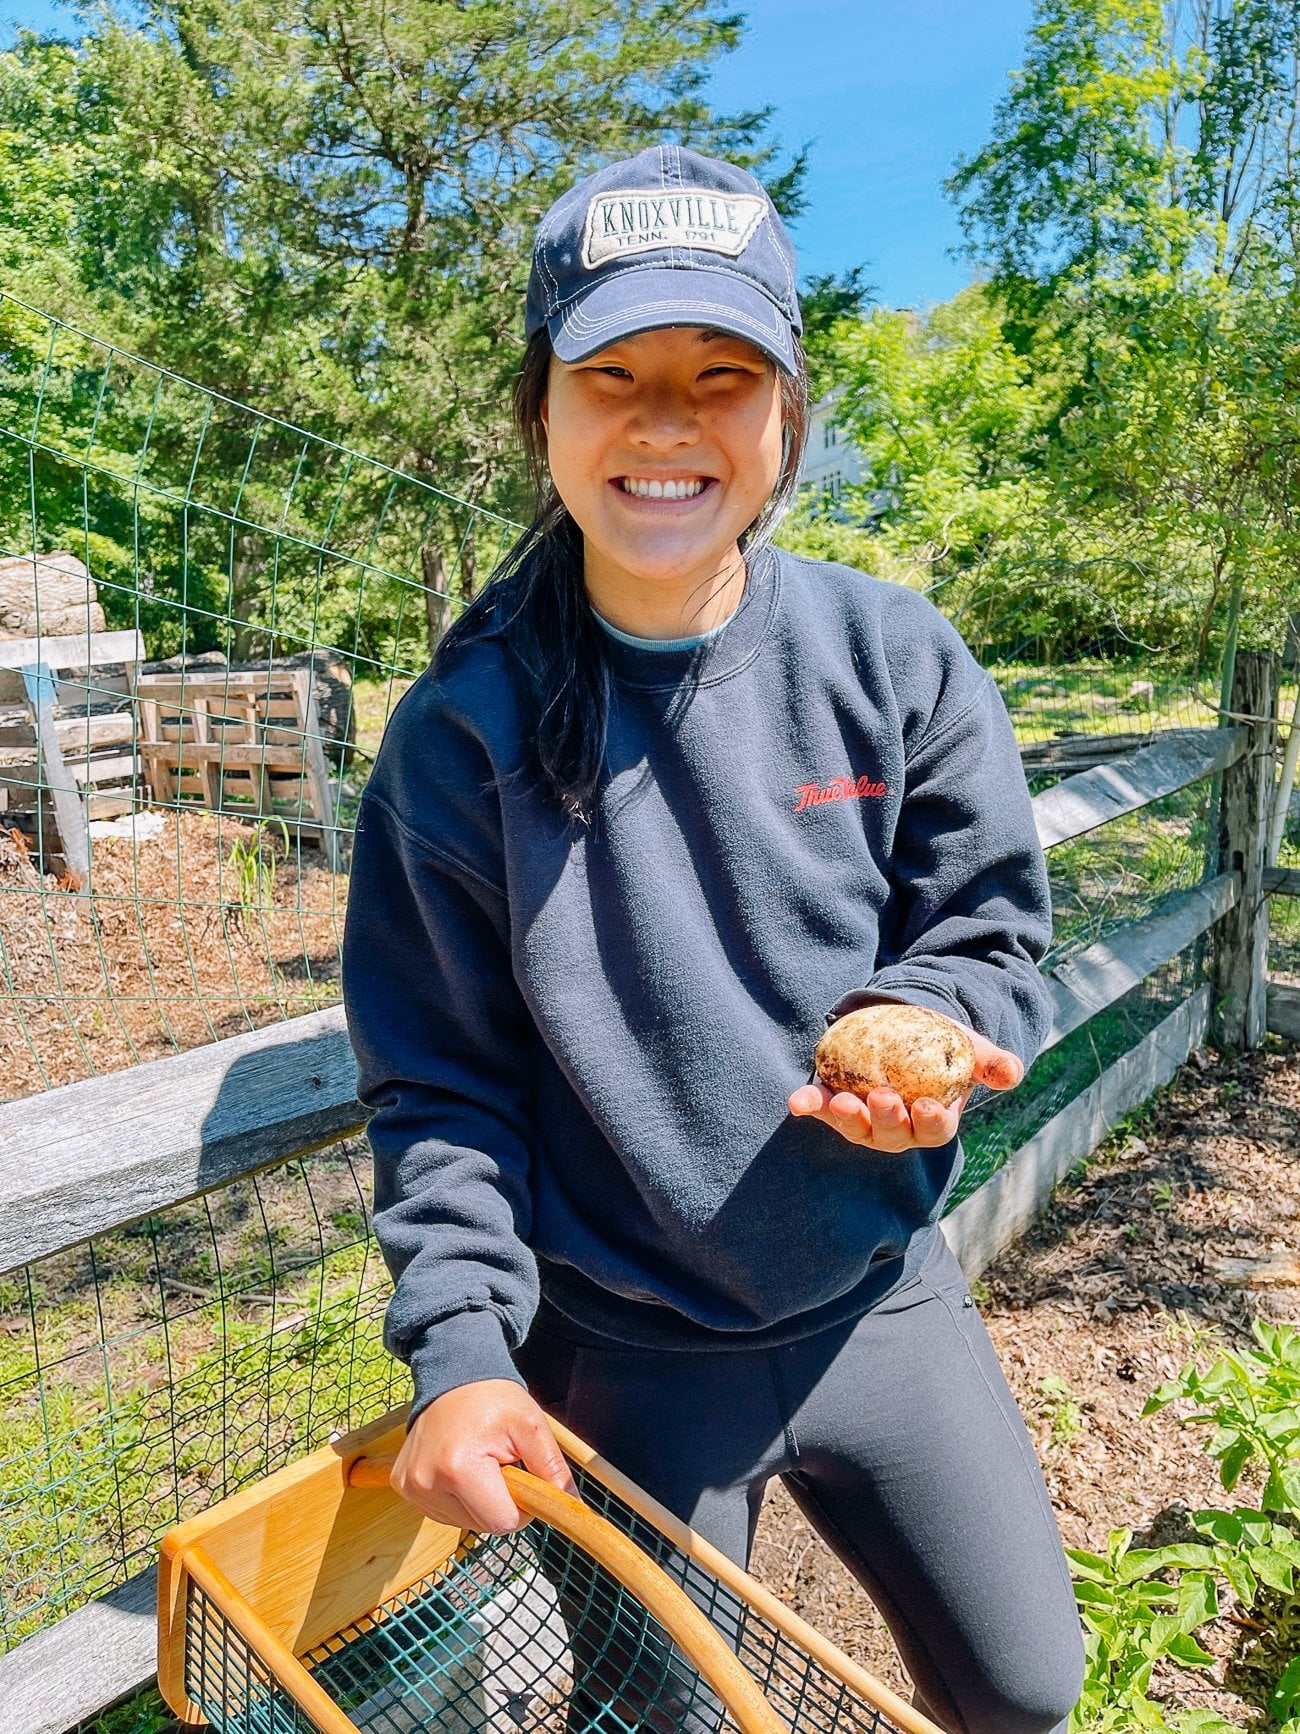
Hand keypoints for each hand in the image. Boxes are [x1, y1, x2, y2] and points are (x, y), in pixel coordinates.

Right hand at [389, 1378, 577, 1532]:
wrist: (454, 1373)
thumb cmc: (493, 1398)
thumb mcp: (531, 1425)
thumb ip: (553, 1469)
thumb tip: (573, 1506)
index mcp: (459, 1467)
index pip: (502, 1522)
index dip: (521, 1506)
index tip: (521, 1475)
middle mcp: (426, 1482)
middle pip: (482, 1526)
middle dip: (500, 1501)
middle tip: (499, 1461)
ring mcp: (411, 1486)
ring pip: (463, 1522)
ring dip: (479, 1500)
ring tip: (478, 1460)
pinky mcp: (403, 1486)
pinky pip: (443, 1512)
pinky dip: (459, 1497)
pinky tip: (459, 1466)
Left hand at [787, 1024, 1023, 1152]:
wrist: (905, 1027)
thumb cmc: (943, 1045)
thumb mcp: (969, 1048)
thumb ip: (991, 1062)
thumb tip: (1011, 1072)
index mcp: (932, 1122)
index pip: (935, 1130)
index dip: (932, 1121)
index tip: (929, 1105)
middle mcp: (897, 1129)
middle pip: (892, 1134)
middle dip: (887, 1119)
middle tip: (882, 1098)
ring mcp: (863, 1120)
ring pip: (855, 1128)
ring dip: (846, 1117)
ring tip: (839, 1101)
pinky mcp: (835, 1102)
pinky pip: (820, 1107)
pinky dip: (809, 1104)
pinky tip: (797, 1100)